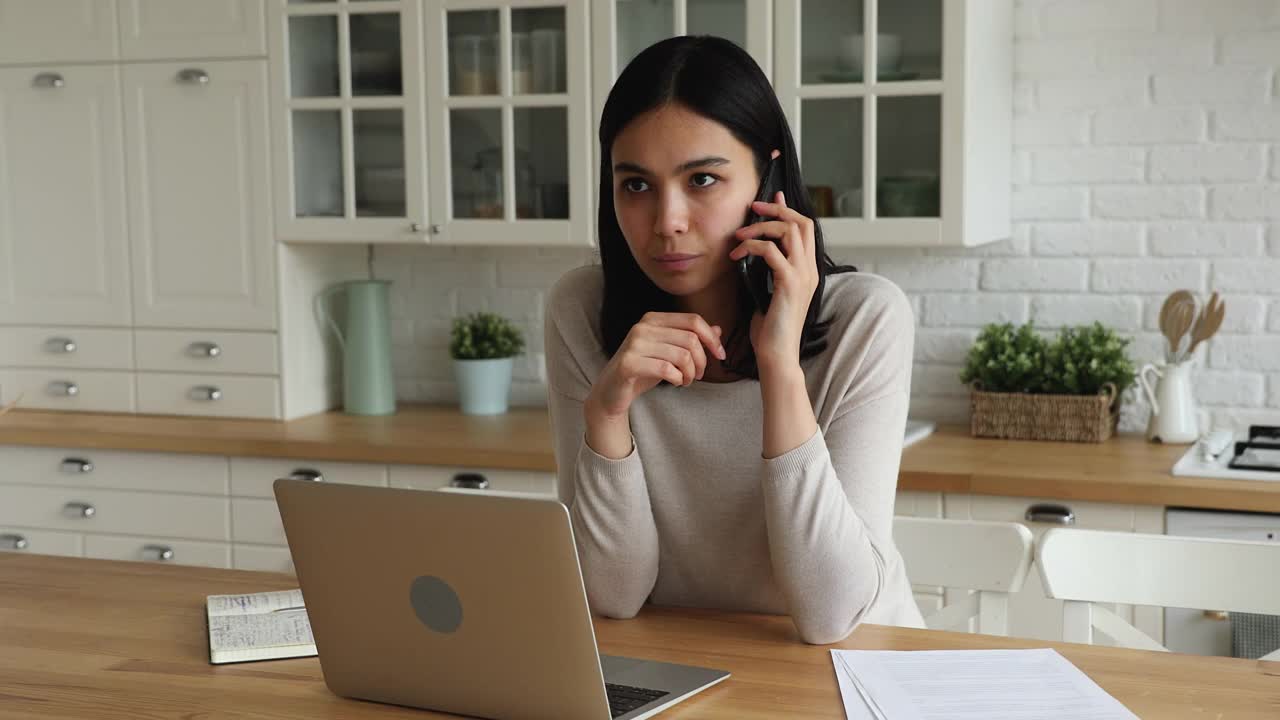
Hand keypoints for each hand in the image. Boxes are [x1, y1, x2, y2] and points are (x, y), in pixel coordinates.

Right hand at [585, 312, 726, 419]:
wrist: (611, 391)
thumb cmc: (642, 371)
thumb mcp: (669, 353)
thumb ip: (690, 339)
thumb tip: (718, 330)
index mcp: (653, 319)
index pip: (693, 321)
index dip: (712, 338)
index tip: (720, 356)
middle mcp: (643, 327)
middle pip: (691, 339)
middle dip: (702, 361)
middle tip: (697, 375)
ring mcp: (634, 344)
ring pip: (682, 355)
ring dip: (690, 373)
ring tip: (686, 381)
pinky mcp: (629, 363)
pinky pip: (666, 369)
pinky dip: (677, 378)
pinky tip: (675, 382)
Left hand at [729, 190, 818, 370]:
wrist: (776, 355)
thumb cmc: (770, 330)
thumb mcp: (769, 293)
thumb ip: (768, 271)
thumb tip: (758, 253)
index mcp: (808, 271)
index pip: (805, 228)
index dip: (787, 210)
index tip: (767, 202)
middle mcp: (810, 270)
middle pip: (802, 222)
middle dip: (776, 210)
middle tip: (752, 208)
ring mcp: (802, 275)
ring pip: (788, 231)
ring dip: (760, 227)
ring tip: (738, 236)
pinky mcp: (789, 283)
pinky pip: (770, 251)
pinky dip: (751, 246)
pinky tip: (736, 256)